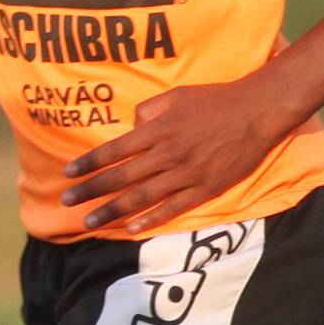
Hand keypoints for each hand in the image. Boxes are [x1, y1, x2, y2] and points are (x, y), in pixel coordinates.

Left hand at [60, 78, 292, 233]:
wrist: (257, 112)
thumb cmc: (214, 100)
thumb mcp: (175, 95)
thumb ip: (147, 112)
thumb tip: (130, 129)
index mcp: (157, 131)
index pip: (113, 151)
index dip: (88, 164)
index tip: (68, 174)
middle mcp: (167, 154)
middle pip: (121, 177)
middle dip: (91, 191)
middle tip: (66, 203)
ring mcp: (186, 174)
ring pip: (141, 197)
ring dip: (112, 211)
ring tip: (90, 222)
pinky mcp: (205, 189)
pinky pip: (173, 208)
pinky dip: (150, 220)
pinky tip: (131, 229)